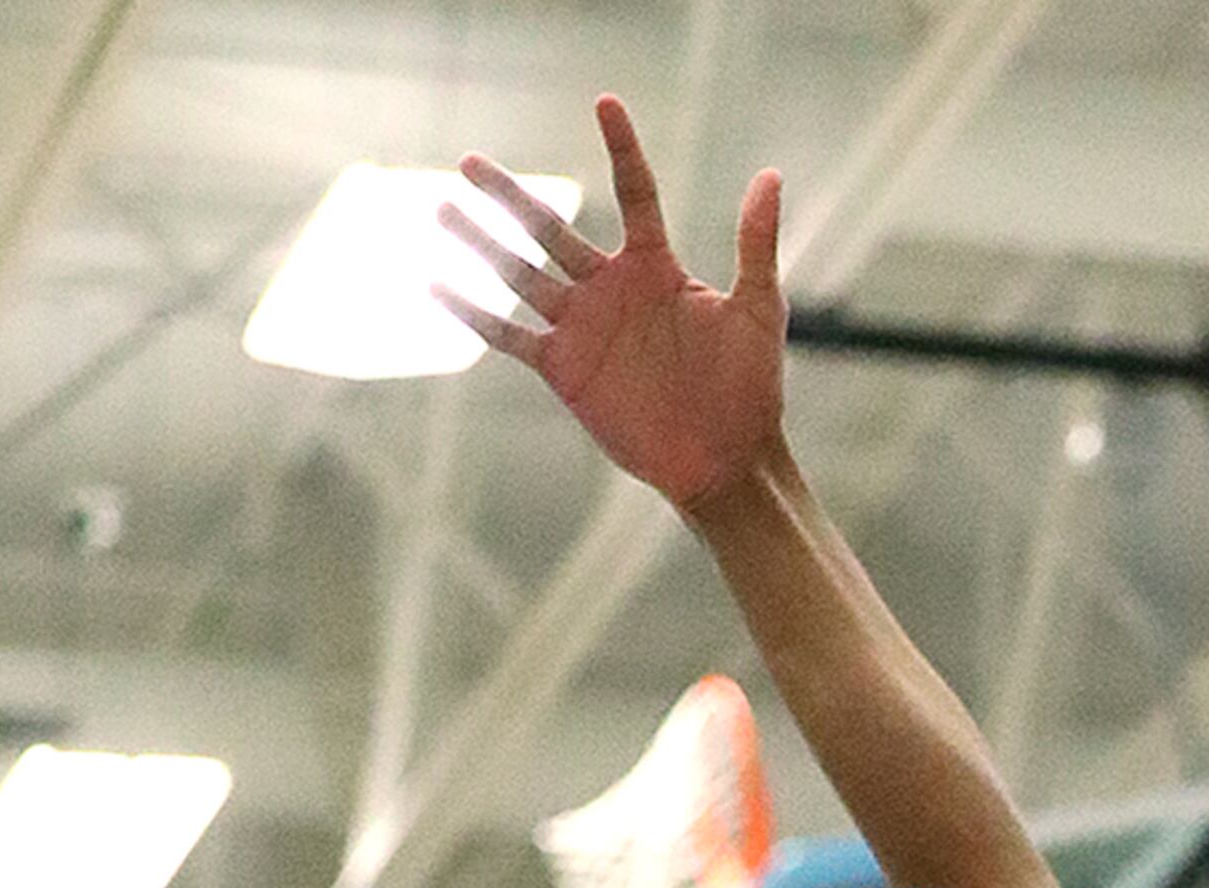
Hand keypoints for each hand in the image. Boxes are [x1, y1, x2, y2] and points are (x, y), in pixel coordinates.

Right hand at [441, 104, 786, 512]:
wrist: (725, 461)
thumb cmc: (749, 388)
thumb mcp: (757, 310)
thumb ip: (755, 243)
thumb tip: (770, 176)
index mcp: (656, 266)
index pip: (633, 192)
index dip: (620, 149)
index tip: (605, 105)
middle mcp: (611, 288)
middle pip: (550, 229)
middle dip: (508, 196)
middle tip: (469, 162)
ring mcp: (583, 328)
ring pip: (520, 273)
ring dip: (480, 243)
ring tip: (442, 210)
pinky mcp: (565, 369)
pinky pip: (509, 335)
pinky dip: (474, 311)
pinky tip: (438, 283)